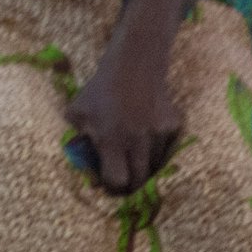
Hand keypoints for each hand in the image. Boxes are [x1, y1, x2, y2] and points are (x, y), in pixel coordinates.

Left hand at [67, 44, 182, 193]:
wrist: (134, 64)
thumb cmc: (99, 90)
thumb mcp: (77, 112)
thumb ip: (76, 137)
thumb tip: (79, 161)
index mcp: (110, 139)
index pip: (117, 179)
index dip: (112, 186)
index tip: (109, 186)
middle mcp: (137, 140)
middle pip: (140, 179)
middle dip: (132, 184)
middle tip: (126, 184)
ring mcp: (158, 132)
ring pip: (156, 165)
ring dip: (146, 167)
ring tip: (135, 161)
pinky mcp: (174, 125)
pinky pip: (169, 148)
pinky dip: (159, 150)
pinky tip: (148, 142)